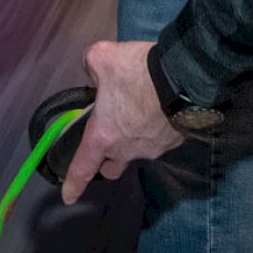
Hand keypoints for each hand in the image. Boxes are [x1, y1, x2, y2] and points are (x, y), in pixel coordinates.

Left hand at [61, 40, 181, 204]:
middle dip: (107, 159)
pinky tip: (160, 108)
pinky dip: (157, 127)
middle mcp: (126, 149)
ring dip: (135, 137)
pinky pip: (160, 139)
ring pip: (138, 151)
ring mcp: (153, 148)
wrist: (183, 77)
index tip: (69, 196)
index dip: (73, 184)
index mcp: (103, 136)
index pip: (82, 168)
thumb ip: (91, 63)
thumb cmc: (137, 73)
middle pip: (112, 168)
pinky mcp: (174, 141)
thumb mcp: (103, 56)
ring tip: (142, 109)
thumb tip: (94, 68)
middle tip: (109, 137)